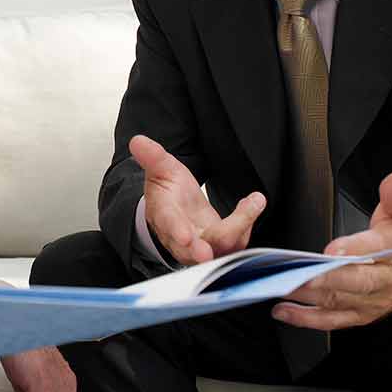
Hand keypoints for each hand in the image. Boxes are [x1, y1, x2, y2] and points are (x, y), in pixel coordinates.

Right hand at [132, 134, 265, 264]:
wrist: (178, 209)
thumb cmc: (168, 191)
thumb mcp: (161, 170)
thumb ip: (152, 157)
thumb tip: (138, 141)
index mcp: (164, 216)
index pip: (169, 226)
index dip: (177, 232)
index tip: (186, 237)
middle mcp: (182, 238)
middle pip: (194, 250)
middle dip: (204, 250)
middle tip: (214, 247)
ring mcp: (203, 244)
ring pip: (222, 248)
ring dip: (239, 230)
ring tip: (252, 203)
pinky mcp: (221, 245)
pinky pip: (237, 242)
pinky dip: (247, 223)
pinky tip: (254, 203)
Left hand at [272, 169, 391, 330]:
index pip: (377, 248)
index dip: (355, 249)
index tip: (333, 250)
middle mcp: (385, 278)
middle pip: (356, 281)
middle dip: (325, 278)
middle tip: (297, 272)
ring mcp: (372, 300)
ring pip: (339, 301)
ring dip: (308, 296)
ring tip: (278, 286)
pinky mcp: (361, 314)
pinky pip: (333, 319)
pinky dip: (307, 318)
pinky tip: (283, 310)